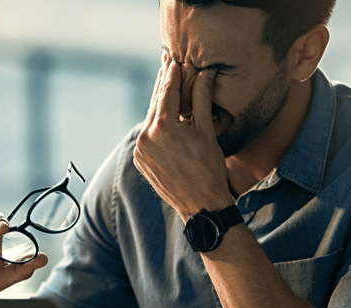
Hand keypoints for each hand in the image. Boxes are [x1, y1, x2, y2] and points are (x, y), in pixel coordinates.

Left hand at [134, 56, 234, 221]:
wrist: (201, 205)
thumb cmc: (209, 168)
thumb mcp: (207, 130)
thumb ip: (200, 99)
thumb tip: (204, 73)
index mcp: (163, 127)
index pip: (167, 92)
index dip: (172, 74)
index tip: (174, 59)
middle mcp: (146, 137)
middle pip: (156, 103)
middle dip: (163, 85)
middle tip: (167, 65)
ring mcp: (141, 150)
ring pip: (150, 119)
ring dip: (160, 104)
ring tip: (167, 88)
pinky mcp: (140, 161)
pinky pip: (148, 136)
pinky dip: (156, 125)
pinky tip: (165, 116)